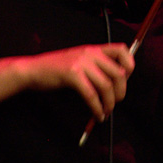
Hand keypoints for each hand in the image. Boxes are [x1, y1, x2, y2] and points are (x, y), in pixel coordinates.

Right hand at [19, 43, 134, 120]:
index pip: (122, 50)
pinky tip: (97, 114)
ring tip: (106, 111)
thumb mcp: (79, 60)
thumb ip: (96, 65)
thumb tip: (116, 82)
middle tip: (117, 102)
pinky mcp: (72, 75)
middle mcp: (90, 53)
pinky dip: (97, 107)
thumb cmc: (57, 68)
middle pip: (118, 72)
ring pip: (106, 85)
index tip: (126, 79)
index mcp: (94, 49)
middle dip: (121, 91)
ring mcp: (81, 63)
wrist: (33, 70)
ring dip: (110, 103)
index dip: (129, 65)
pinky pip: (91, 94)